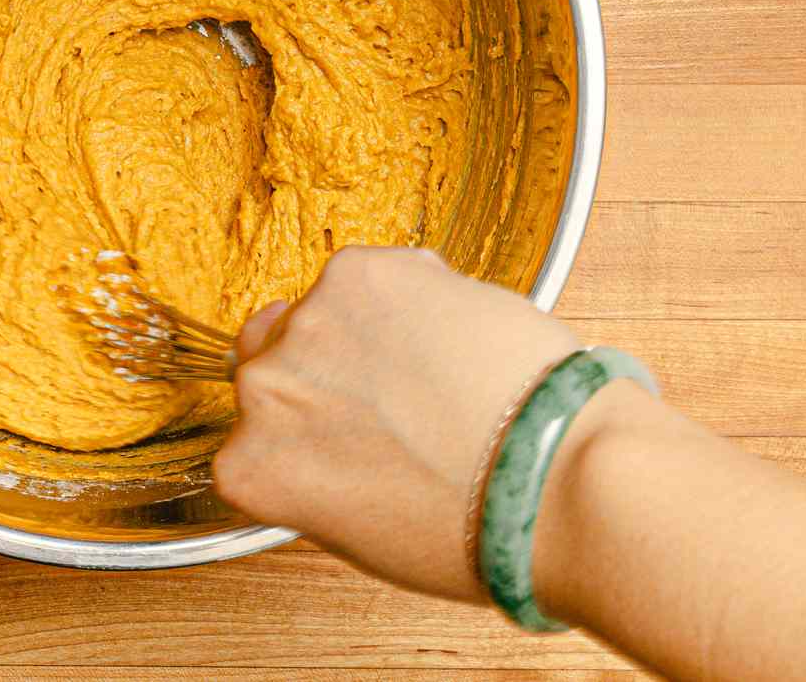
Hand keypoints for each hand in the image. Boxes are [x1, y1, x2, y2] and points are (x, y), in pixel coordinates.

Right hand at [213, 246, 581, 600]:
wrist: (553, 477)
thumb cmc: (478, 530)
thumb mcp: (360, 532)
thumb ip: (312, 476)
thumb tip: (328, 439)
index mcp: (252, 469)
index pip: (251, 433)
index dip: (305, 430)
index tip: (339, 436)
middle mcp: (265, 389)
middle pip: (274, 359)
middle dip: (325, 373)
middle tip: (391, 401)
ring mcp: (311, 323)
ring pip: (327, 311)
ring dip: (367, 329)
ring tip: (436, 371)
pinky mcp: (362, 273)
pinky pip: (376, 274)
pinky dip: (412, 294)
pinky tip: (454, 338)